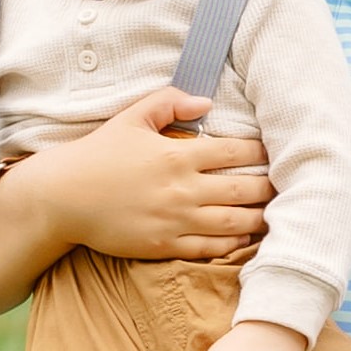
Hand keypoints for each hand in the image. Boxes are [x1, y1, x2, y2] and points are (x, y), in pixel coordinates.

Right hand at [11, 89, 274, 264]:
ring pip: (234, 222)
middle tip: (288, 185)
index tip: (276, 151)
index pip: (235, 151)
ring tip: (278, 213)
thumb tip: (206, 102)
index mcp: (177, 155)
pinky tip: (248, 237)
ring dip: (261, 217)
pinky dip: (235, 244)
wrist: (62, 198)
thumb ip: (168, 103)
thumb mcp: (130, 119)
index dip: (262, 152)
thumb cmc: (97, 155)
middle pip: (244, 189)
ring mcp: (176, 221)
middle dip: (271, 187)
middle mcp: (183, 190)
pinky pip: (212, 248)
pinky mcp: (166, 246)